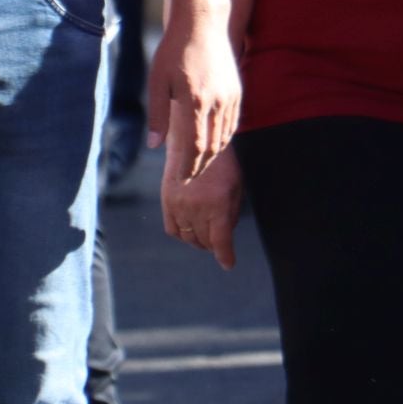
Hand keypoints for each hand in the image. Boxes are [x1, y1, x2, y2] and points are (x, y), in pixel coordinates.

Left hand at [145, 6, 241, 181]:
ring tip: (200, 164)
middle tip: (190, 178)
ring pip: (226, 136)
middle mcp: (217, 102)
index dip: (189, 168)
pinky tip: (214, 141)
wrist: (202, 22)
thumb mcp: (157, 81)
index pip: (196, 148)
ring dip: (213, 154)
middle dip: (201, 166)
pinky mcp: (237, 90)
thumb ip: (157, 115)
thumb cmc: (174, 49)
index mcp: (196, 102)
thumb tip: (155, 145)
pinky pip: (233, 122)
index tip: (181, 180)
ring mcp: (230, 96)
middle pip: (213, 147)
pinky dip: (224, 137)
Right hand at [162, 144, 242, 268]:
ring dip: (198, 241)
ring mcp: (178, 205)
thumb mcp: (236, 187)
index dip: (225, 256)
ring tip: (206, 238)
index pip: (220, 241)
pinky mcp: (166, 201)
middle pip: (204, 241)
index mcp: (217, 204)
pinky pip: (172, 229)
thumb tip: (226, 236)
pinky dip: (181, 234)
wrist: (197, 140)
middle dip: (214, 246)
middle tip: (219, 245)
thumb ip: (231, 214)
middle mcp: (196, 208)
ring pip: (188, 237)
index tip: (229, 264)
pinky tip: (189, 231)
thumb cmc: (222, 163)